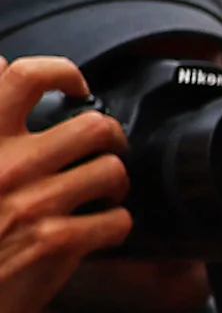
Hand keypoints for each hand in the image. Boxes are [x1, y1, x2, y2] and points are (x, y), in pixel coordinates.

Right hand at [0, 58, 132, 312]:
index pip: (23, 77)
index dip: (61, 70)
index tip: (74, 83)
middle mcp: (6, 165)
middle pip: (93, 126)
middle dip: (111, 137)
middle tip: (106, 148)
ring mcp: (34, 203)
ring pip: (112, 171)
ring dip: (116, 183)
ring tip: (104, 191)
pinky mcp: (58, 242)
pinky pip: (118, 221)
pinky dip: (117, 224)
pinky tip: (100, 228)